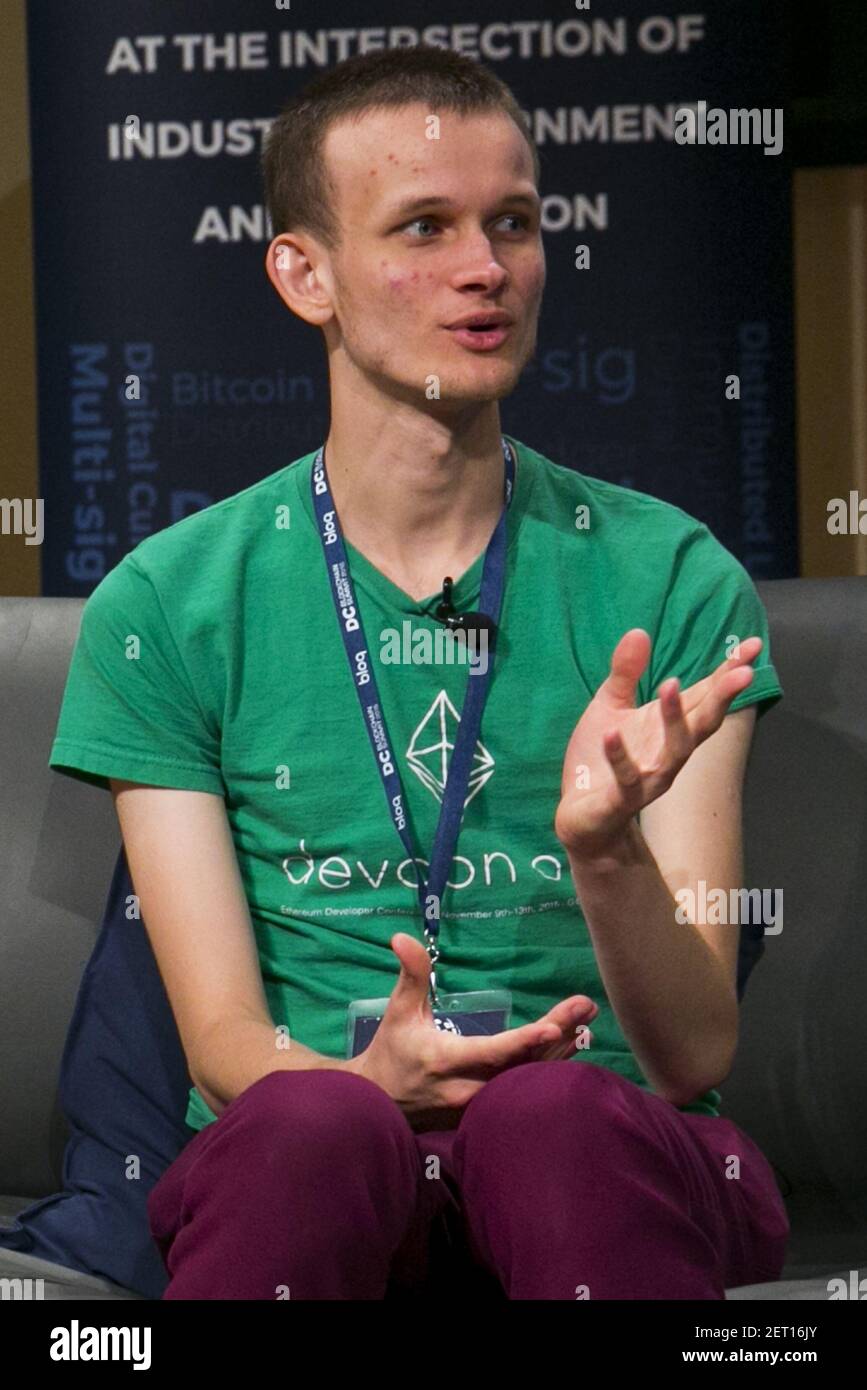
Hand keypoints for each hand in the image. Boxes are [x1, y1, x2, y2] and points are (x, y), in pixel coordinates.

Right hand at [345, 933, 597, 1130]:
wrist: (381, 1104)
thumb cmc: (391, 1052)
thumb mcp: (399, 1011)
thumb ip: (410, 974)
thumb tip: (402, 936)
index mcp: (446, 1060)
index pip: (493, 1051)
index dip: (526, 1041)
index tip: (557, 1027)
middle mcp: (468, 1088)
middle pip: (522, 1065)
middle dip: (558, 1036)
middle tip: (587, 1007)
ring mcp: (480, 1107)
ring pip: (527, 1080)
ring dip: (560, 1051)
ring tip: (588, 1021)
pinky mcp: (489, 1113)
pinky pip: (523, 1089)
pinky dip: (549, 1067)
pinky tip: (572, 1045)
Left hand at [554, 629, 761, 859]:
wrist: (581, 814)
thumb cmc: (600, 758)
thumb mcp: (609, 706)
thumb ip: (625, 672)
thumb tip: (639, 632)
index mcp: (668, 726)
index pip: (706, 695)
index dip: (729, 672)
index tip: (754, 645)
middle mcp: (669, 751)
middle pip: (704, 721)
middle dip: (724, 697)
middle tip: (744, 672)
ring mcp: (650, 776)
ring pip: (675, 750)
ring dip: (675, 719)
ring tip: (671, 684)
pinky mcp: (622, 797)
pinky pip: (626, 777)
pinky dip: (620, 756)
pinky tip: (612, 733)